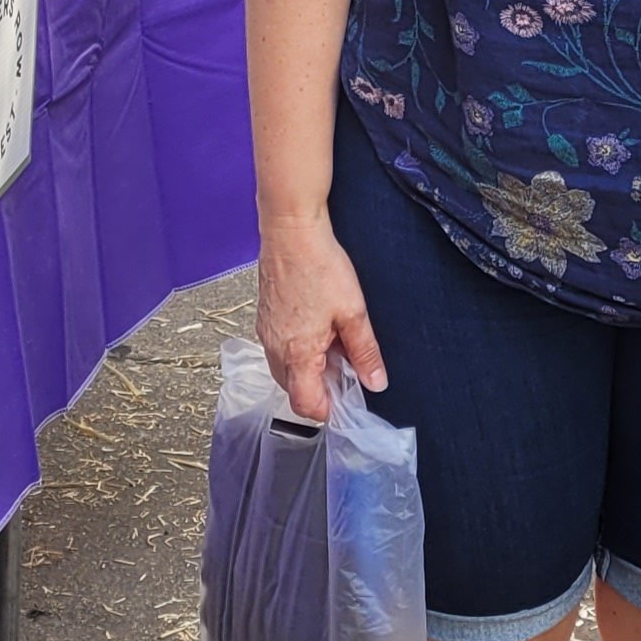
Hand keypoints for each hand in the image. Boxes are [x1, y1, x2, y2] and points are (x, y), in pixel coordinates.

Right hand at [255, 213, 384, 420]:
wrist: (291, 231)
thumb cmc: (319, 266)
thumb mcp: (354, 312)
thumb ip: (365, 352)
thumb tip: (375, 382)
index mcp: (297, 354)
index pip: (306, 405)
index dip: (329, 409)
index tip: (348, 398)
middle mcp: (275, 349)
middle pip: (294, 390)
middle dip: (320, 388)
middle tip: (346, 366)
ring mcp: (266, 333)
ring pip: (286, 369)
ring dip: (310, 368)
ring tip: (333, 342)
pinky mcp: (264, 318)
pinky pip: (280, 348)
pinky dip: (299, 349)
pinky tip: (318, 326)